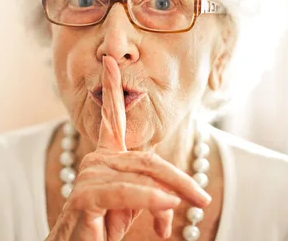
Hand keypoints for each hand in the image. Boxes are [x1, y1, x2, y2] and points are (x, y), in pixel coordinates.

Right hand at [46, 56, 210, 240]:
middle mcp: (96, 160)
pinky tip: (167, 205)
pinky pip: (124, 193)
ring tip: (187, 211)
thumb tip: (174, 202)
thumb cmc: (104, 227)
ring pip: (140, 177)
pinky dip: (148, 199)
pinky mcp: (85, 198)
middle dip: (178, 180)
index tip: (110, 62)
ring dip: (168, 196)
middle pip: (147, 160)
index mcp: (106, 157)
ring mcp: (89, 177)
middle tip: (203, 199)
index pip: (111, 118)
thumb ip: (155, 195)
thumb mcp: (136, 207)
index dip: (111, 89)